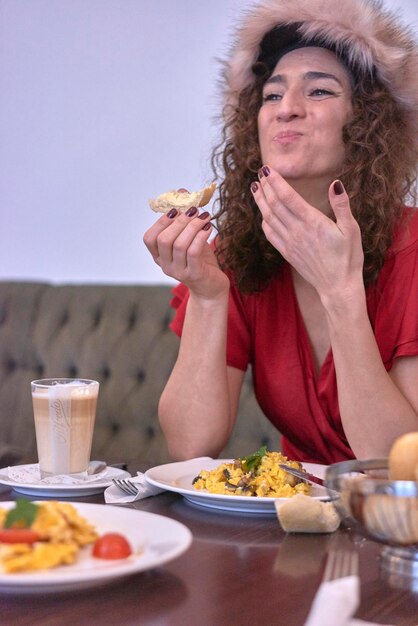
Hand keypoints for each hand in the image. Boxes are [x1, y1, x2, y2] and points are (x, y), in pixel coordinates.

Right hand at [143, 207, 228, 298]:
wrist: (211, 287)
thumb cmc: (200, 261)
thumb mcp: (191, 238)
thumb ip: (184, 218)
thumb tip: (182, 192)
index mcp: (159, 256)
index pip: (149, 238)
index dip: (161, 221)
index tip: (176, 209)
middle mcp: (165, 265)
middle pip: (164, 239)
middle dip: (180, 221)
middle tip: (194, 210)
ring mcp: (178, 272)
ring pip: (179, 244)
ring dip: (193, 226)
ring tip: (205, 217)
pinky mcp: (193, 274)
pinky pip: (193, 252)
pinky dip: (201, 236)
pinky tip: (209, 227)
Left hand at [251, 166, 363, 299]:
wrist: (337, 286)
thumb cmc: (348, 258)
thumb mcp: (351, 229)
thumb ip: (342, 206)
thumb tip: (336, 184)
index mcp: (312, 222)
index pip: (288, 197)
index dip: (275, 182)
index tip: (267, 169)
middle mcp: (297, 231)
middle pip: (274, 205)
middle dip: (265, 187)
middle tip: (258, 174)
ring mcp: (289, 243)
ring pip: (269, 218)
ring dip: (261, 202)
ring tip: (255, 188)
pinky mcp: (287, 253)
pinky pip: (270, 234)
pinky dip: (264, 221)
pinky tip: (263, 214)